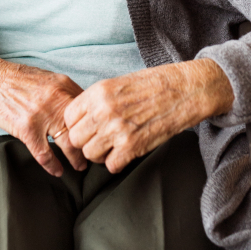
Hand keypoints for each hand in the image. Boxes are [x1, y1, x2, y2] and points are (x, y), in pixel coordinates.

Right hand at [0, 49, 85, 175]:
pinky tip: (58, 171)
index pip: (88, 109)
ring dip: (76, 158)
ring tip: (80, 166)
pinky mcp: (26, 129)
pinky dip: (53, 165)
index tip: (100, 134)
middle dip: (90, 144)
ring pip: (68, 143)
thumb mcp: (46, 79)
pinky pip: (45, 154)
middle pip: (82, 128)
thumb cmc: (17, 80)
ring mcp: (41, 115)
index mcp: (63, 85)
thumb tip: (83, 110)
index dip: (96, 124)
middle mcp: (56, 99)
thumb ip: (65, 93)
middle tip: (95, 154)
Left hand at [64, 59, 233, 173]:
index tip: (86, 126)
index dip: (76, 124)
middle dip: (86, 141)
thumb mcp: (117, 84)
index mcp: (98, 92)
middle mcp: (103, 111)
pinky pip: (111, 166)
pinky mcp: (132, 147)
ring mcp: (117, 130)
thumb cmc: (151, 85)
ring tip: (113, 145)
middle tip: (99, 138)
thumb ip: (96, 101)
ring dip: (100, 153)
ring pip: (90, 155)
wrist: (182, 90)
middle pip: (75, 139)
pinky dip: (116, 162)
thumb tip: (80, 119)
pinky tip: (125, 152)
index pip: (68, 117)